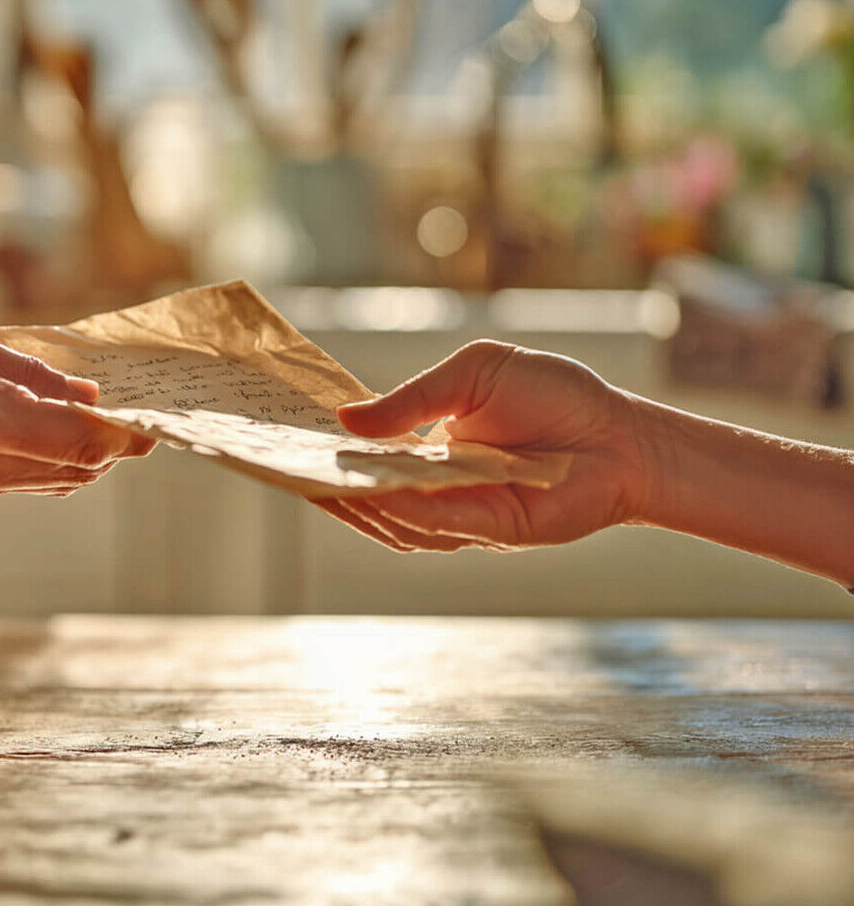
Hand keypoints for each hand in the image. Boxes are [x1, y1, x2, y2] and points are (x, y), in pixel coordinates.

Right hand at [0, 293, 153, 503]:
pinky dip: (42, 454)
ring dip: (79, 452)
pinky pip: (15, 479)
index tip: (155, 417)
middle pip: (71, 469)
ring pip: (47, 479)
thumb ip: (21, 369)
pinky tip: (45, 419)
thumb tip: (83, 395)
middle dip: (111, 445)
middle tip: (138, 408)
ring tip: (101, 411)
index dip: (126, 435)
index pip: (78, 443)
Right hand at [316, 340, 650, 551]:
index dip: (328, 452)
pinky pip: (436, 525)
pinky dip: (405, 511)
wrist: (620, 433)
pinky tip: (378, 492)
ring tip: (320, 480)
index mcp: (426, 448)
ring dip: (357, 503)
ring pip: (393, 519)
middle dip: (327, 484)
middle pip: (367, 496)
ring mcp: (461, 514)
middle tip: (286, 467)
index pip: (365, 456)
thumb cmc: (553, 396)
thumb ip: (412, 399)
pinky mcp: (490, 530)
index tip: (286, 439)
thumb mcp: (472, 375)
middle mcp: (437, 488)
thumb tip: (345, 419)